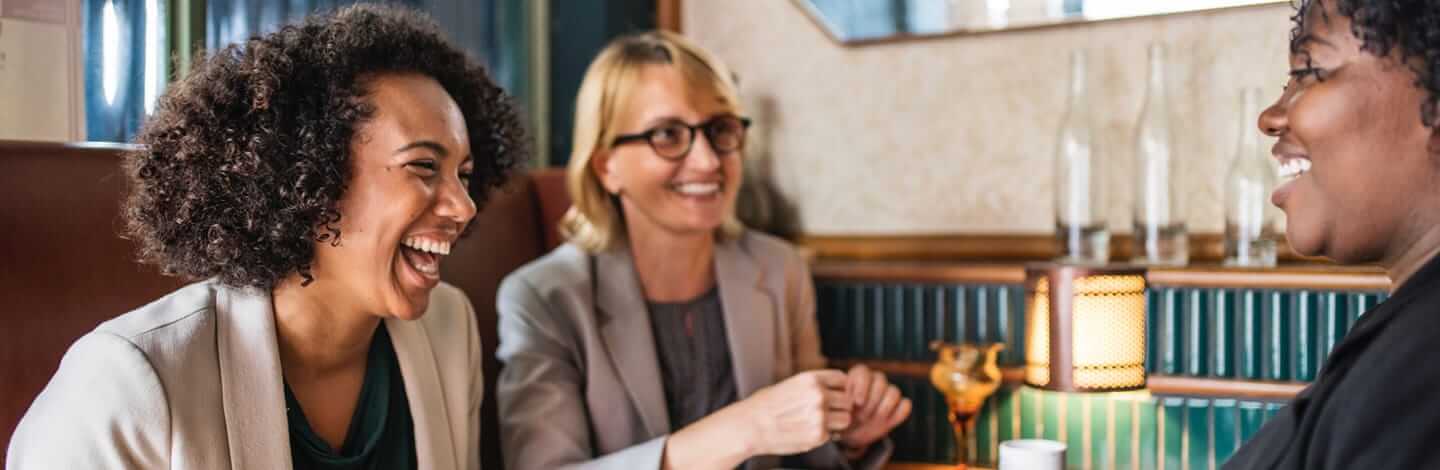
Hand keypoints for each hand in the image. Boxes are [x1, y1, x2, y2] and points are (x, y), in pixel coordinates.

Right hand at [731, 369, 852, 455]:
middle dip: (839, 407)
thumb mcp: (791, 384)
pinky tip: (809, 432)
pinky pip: (833, 435)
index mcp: (811, 379)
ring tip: (820, 423)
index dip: (839, 388)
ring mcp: (820, 416)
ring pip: (846, 419)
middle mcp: (819, 395)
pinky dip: (825, 435)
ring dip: (837, 422)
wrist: (750, 426)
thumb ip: (814, 387)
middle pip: (847, 400)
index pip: (842, 379)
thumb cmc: (765, 405)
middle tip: (827, 412)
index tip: (834, 395)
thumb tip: (834, 391)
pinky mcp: (818, 436)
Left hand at [838, 364, 911, 454]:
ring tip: (872, 420)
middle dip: (872, 402)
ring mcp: (889, 392)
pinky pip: (905, 405)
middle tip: (862, 416)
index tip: (857, 402)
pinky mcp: (899, 406)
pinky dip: (898, 414)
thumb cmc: (842, 416)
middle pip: (881, 382)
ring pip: (894, 392)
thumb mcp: (837, 407)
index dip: (862, 387)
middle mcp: (875, 379)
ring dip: (884, 408)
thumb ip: (841, 401)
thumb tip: (850, 402)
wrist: (851, 431)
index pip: (864, 373)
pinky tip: (886, 422)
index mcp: (858, 375)